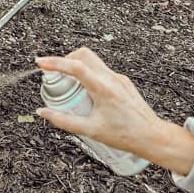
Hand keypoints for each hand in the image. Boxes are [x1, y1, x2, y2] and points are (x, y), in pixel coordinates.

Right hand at [36, 48, 193, 174]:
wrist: (151, 137)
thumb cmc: (126, 135)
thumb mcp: (90, 130)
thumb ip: (64, 120)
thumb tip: (45, 112)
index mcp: (103, 88)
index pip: (75, 66)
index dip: (55, 62)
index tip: (41, 63)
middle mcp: (112, 79)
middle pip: (84, 55)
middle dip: (65, 59)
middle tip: (54, 73)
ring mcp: (118, 79)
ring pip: (93, 62)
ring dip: (77, 67)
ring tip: (69, 86)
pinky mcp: (122, 83)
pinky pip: (101, 71)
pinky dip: (88, 75)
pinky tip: (86, 93)